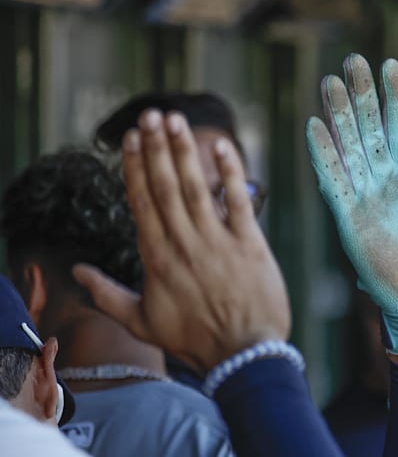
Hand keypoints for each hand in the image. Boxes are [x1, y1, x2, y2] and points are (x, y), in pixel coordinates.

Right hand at [72, 110, 291, 373]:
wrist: (242, 353)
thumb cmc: (193, 339)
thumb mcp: (141, 321)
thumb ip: (107, 293)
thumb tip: (76, 271)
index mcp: (157, 256)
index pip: (141, 201)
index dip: (135, 167)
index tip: (129, 139)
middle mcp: (184, 242)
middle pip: (165, 186)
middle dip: (156, 147)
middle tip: (150, 115)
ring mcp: (217, 239)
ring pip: (196, 186)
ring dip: (184, 151)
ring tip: (175, 121)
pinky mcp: (250, 242)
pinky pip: (239, 200)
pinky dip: (230, 172)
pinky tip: (222, 146)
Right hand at [306, 55, 397, 356]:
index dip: (394, 97)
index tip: (389, 65)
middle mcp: (387, 183)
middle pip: (368, 130)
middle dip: (360, 97)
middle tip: (352, 61)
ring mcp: (367, 200)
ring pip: (348, 148)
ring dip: (338, 116)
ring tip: (330, 81)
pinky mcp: (351, 221)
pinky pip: (334, 181)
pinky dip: (324, 155)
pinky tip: (316, 125)